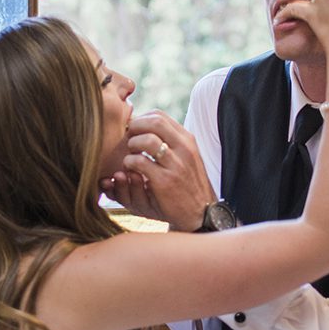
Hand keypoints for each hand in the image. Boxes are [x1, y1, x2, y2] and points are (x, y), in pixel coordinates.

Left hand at [102, 111, 217, 231]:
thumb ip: (168, 142)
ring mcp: (176, 164)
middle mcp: (184, 149)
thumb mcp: (183, 158)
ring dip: (132, 146)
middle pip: (154, 121)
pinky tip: (130, 171)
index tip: (133, 133)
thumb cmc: (185, 184)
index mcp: (187, 140)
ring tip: (131, 157)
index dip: (140, 120)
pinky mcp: (165, 181)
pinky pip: (139, 163)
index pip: (159, 116)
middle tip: (129, 142)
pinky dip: (129, 164)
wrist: (199, 213)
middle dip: (135, 128)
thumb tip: (141, 124)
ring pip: (146, 140)